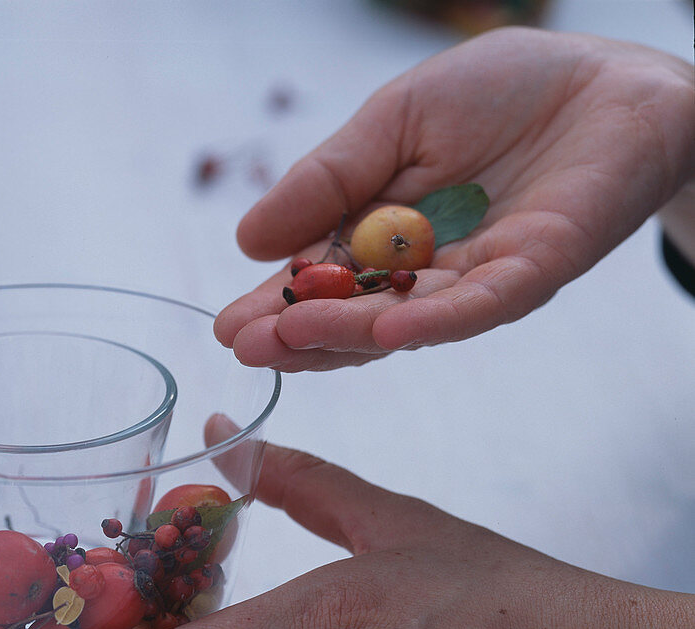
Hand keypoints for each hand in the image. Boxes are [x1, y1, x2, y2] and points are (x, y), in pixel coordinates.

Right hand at [214, 27, 694, 371]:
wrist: (606, 77)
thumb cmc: (500, 93)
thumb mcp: (391, 121)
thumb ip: (327, 179)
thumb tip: (247, 239)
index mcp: (382, 237)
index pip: (319, 281)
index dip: (275, 305)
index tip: (228, 328)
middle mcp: (422, 272)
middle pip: (353, 317)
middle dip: (298, 334)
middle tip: (245, 346)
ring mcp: (475, 279)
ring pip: (404, 320)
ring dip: (345, 334)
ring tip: (288, 337)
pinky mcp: (530, 273)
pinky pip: (478, 305)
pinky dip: (431, 319)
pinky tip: (382, 332)